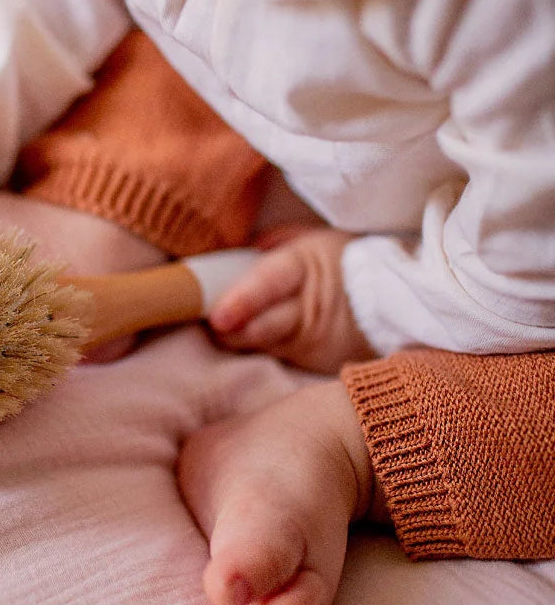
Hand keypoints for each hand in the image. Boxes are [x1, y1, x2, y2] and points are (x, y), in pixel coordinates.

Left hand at [208, 227, 375, 374]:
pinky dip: (261, 348)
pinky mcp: (318, 363)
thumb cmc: (344, 260)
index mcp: (305, 267)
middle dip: (228, 329)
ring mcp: (315, 341)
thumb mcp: (312, 240)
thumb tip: (231, 258)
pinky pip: (278, 357)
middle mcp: (310, 309)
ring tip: (222, 327)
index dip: (242, 300)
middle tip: (206, 323)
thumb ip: (271, 246)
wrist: (399, 294)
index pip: (270, 283)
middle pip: (261, 326)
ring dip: (238, 339)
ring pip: (264, 346)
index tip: (217, 317)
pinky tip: (252, 336)